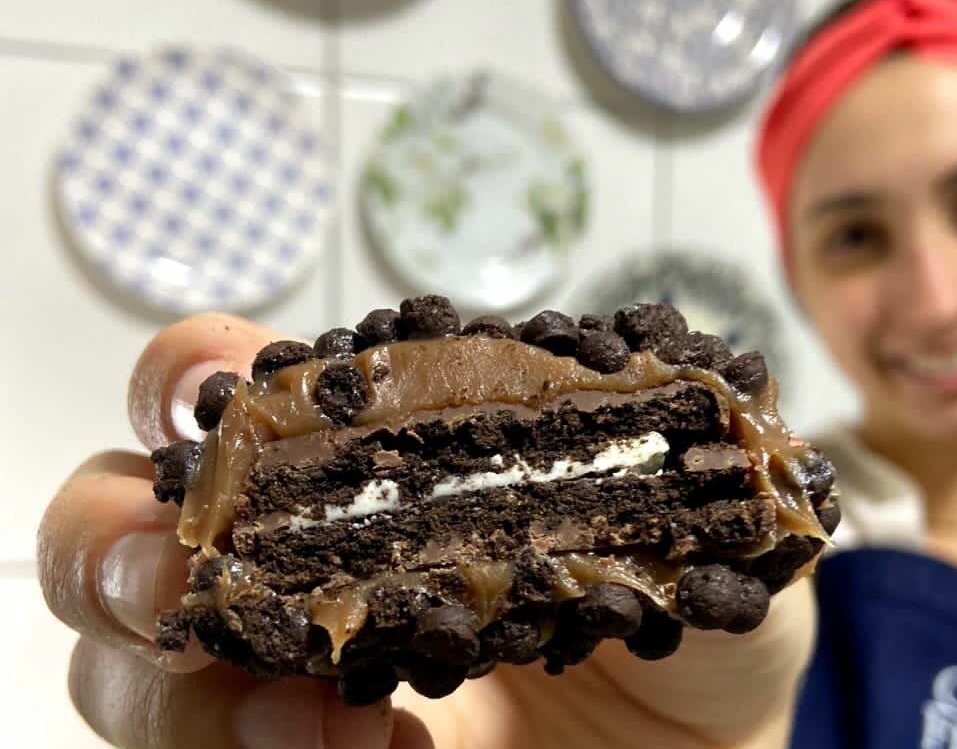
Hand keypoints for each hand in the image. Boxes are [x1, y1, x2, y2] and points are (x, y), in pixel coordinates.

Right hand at [38, 314, 816, 748]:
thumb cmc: (696, 660)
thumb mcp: (714, 562)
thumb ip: (699, 494)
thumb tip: (707, 414)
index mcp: (399, 474)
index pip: (255, 405)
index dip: (199, 377)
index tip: (214, 393)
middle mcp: (317, 564)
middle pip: (131, 530)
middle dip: (109, 536)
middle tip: (166, 575)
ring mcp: (291, 677)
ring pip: (128, 670)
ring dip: (174, 687)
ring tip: (307, 714)